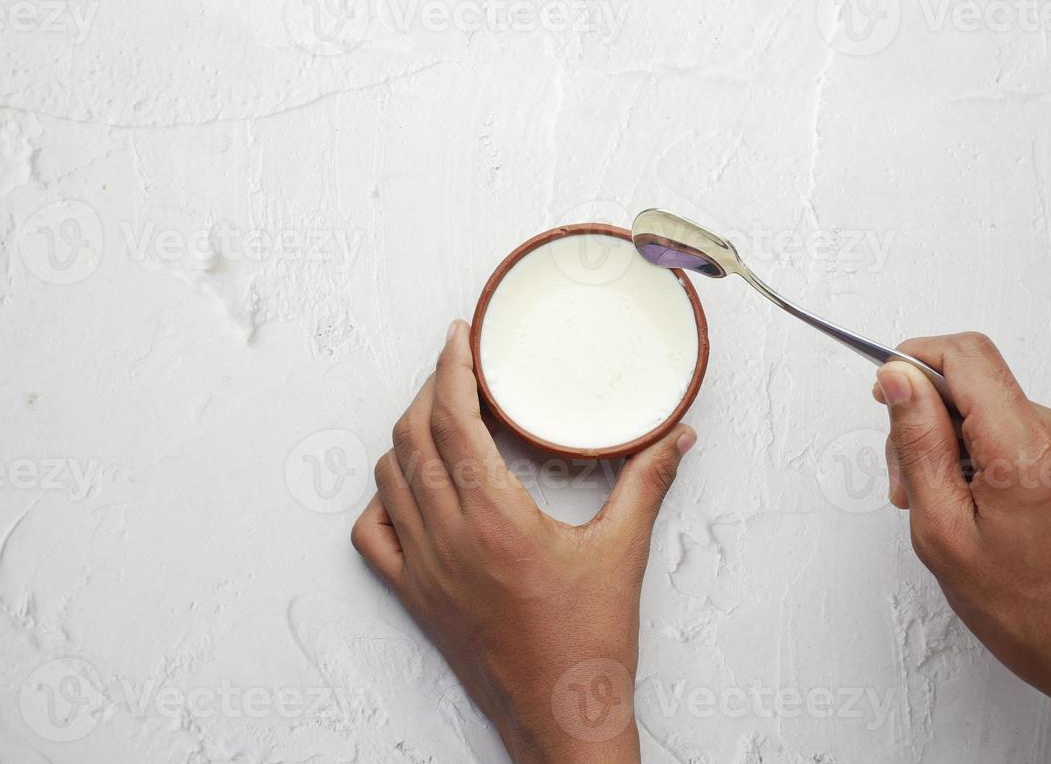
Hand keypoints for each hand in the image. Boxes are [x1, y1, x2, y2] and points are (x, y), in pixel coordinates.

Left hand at [351, 319, 695, 763]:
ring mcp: (423, 568)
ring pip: (388, 477)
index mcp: (496, 517)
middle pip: (411, 435)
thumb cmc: (590, 641)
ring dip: (407, 437)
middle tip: (456, 367)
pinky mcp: (413, 596)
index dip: (449, 366)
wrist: (561, 714)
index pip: (451, 418)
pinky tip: (413, 488)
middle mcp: (449, 537)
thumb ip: (647, 482)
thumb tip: (676, 436)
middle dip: (428, 389)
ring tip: (439, 417)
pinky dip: (384, 499)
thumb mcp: (623, 552)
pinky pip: (374, 534)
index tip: (458, 336)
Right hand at [873, 332, 1050, 731]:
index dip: (914, 362)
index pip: (965, 355)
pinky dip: (988, 455)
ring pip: (993, 407)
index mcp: (1027, 449)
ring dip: (956, 444)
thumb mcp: (942, 530)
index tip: (888, 393)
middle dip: (928, 421)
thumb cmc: (1029, 610)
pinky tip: (981, 504)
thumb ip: (917, 443)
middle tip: (910, 483)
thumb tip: (898, 380)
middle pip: (974, 383)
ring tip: (949, 505)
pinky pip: (1019, 429)